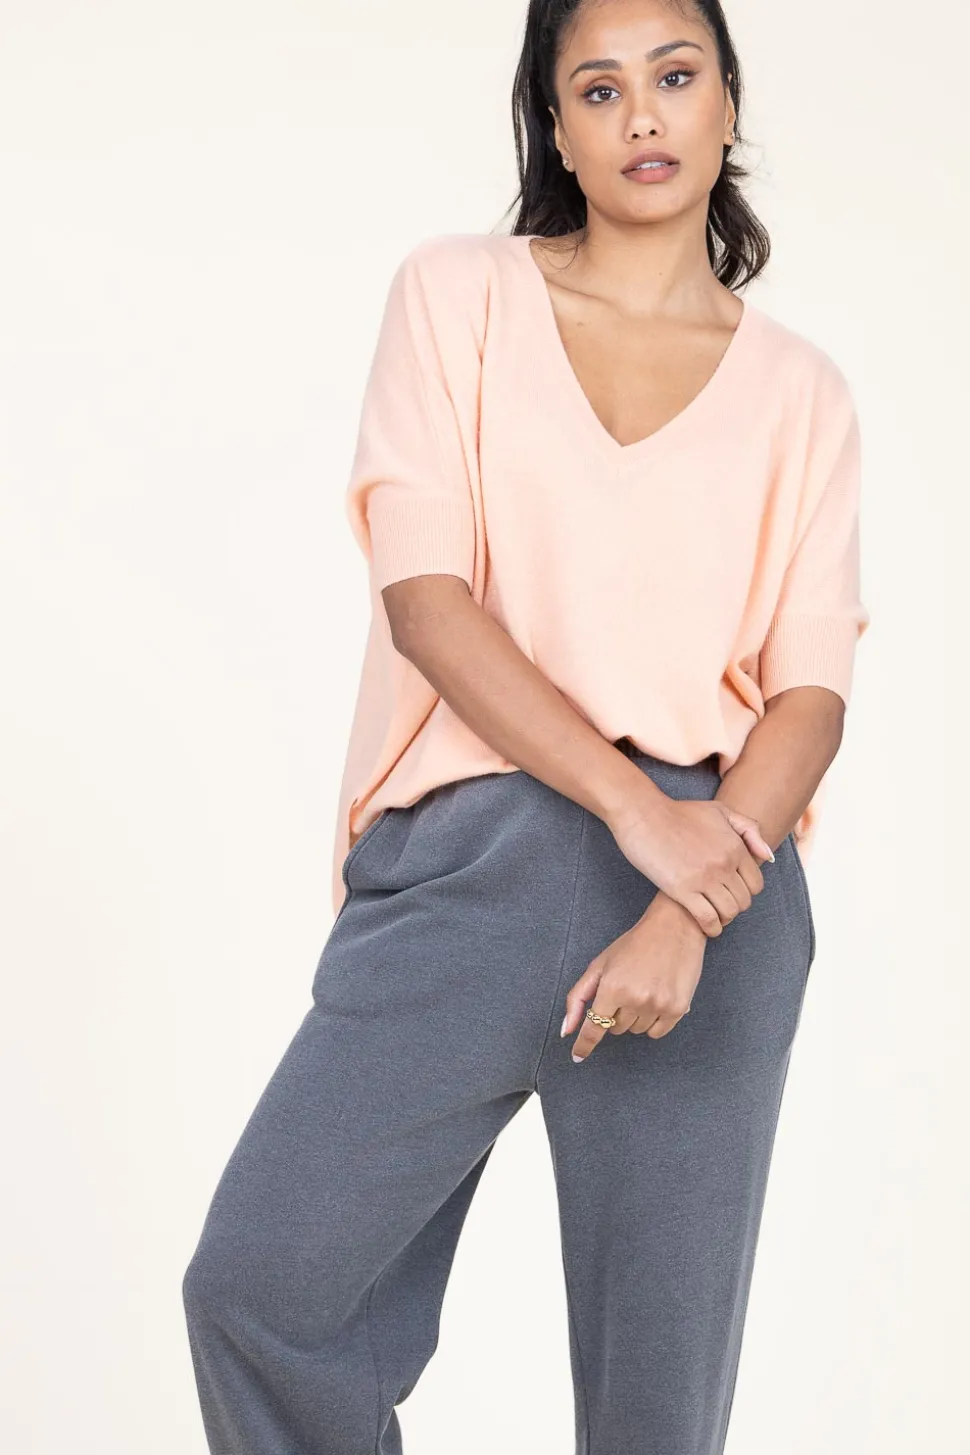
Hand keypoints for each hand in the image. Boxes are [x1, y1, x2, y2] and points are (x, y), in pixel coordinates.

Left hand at [562, 893, 706, 1061]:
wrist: (674, 929)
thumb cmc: (633, 945)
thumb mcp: (599, 966)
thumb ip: (578, 998)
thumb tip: (566, 1030)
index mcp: (612, 987)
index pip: (593, 1028)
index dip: (584, 1044)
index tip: (577, 1056)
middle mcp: (635, 1000)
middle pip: (615, 1028)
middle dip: (615, 1013)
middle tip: (626, 989)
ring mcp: (658, 1006)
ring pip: (636, 1031)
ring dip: (635, 1017)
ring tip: (644, 989)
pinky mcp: (678, 1009)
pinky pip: (657, 1033)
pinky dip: (653, 1022)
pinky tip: (657, 998)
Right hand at [607, 791, 771, 936]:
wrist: (644, 815)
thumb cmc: (679, 812)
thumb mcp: (719, 811)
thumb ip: (749, 829)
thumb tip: (768, 857)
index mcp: (735, 847)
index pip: (756, 884)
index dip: (746, 892)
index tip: (732, 892)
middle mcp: (724, 864)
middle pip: (743, 901)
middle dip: (734, 906)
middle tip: (720, 904)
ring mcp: (704, 878)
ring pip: (729, 912)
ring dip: (723, 918)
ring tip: (713, 915)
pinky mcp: (682, 890)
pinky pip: (708, 919)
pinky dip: (711, 928)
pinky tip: (706, 926)